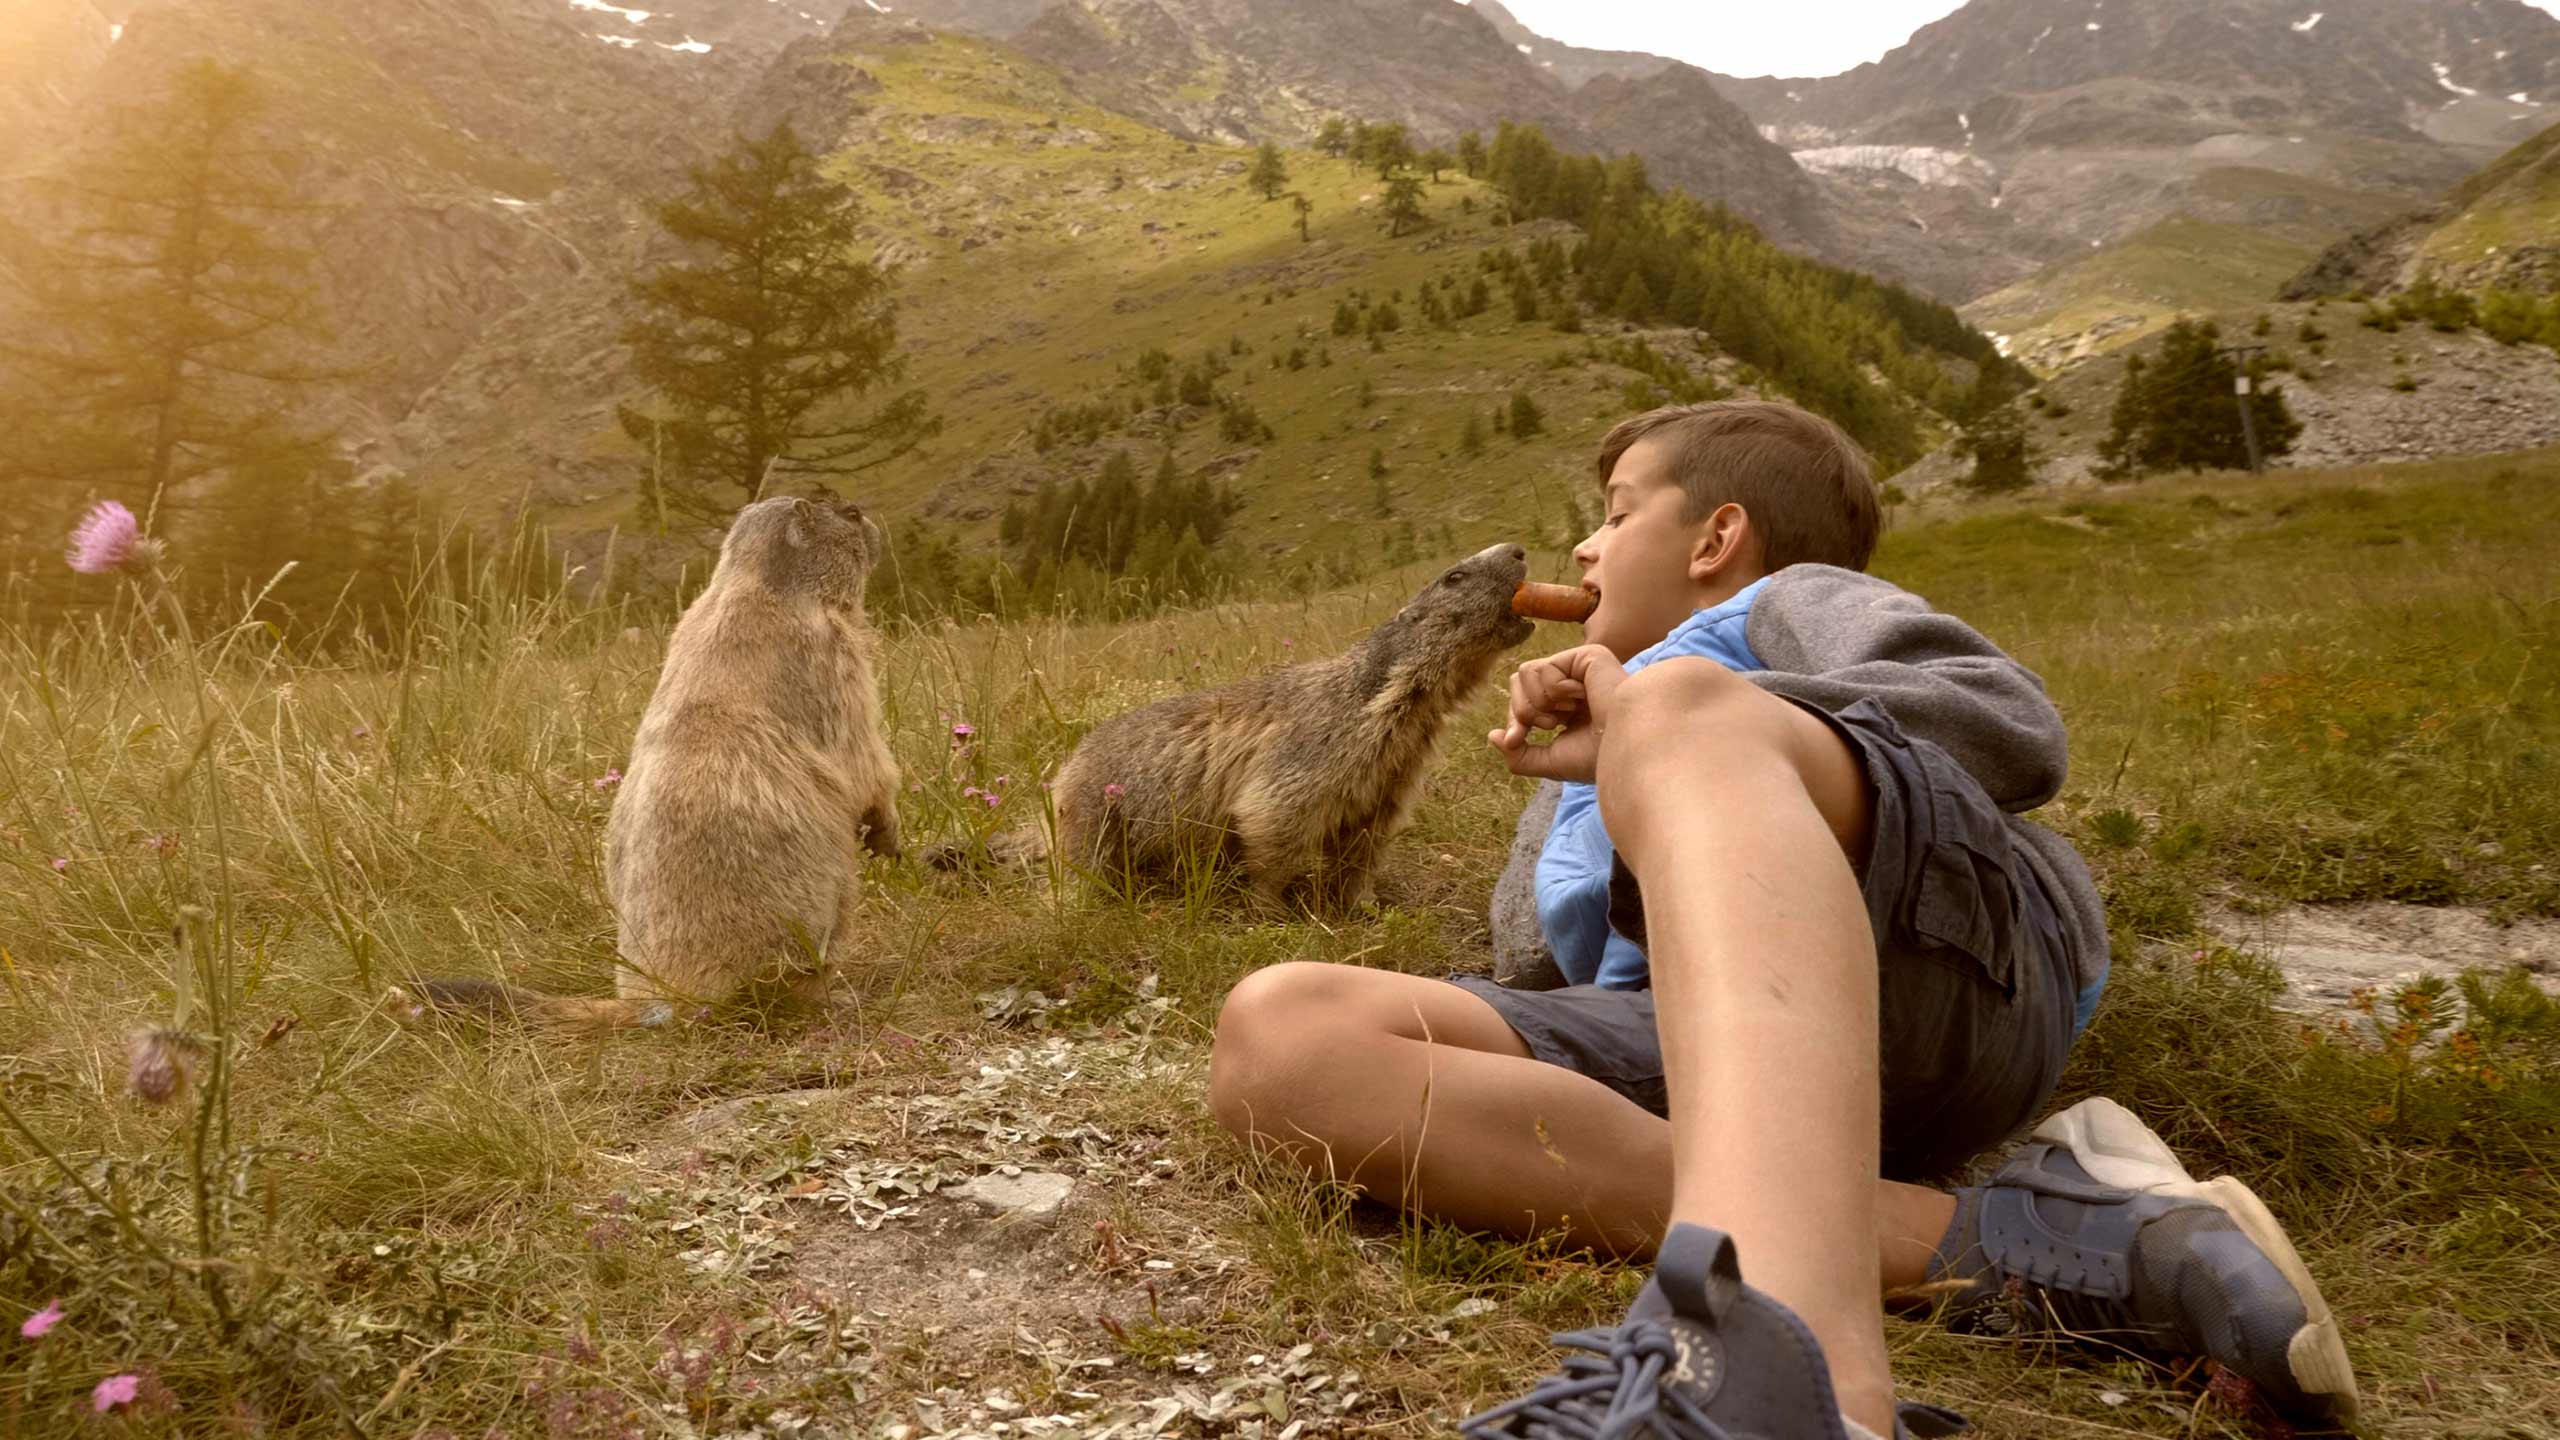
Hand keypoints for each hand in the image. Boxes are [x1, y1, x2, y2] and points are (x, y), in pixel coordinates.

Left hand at [1488, 644, 1626, 783]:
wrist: (1626, 744)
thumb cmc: (1597, 756)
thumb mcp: (1550, 761)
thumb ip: (1519, 755)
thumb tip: (1493, 736)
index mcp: (1568, 710)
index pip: (1523, 704)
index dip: (1515, 721)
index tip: (1516, 740)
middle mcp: (1572, 687)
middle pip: (1518, 684)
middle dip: (1522, 710)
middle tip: (1549, 725)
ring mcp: (1579, 670)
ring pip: (1524, 674)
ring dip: (1537, 702)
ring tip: (1566, 714)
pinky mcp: (1584, 656)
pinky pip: (1540, 668)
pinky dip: (1553, 691)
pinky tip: (1580, 698)